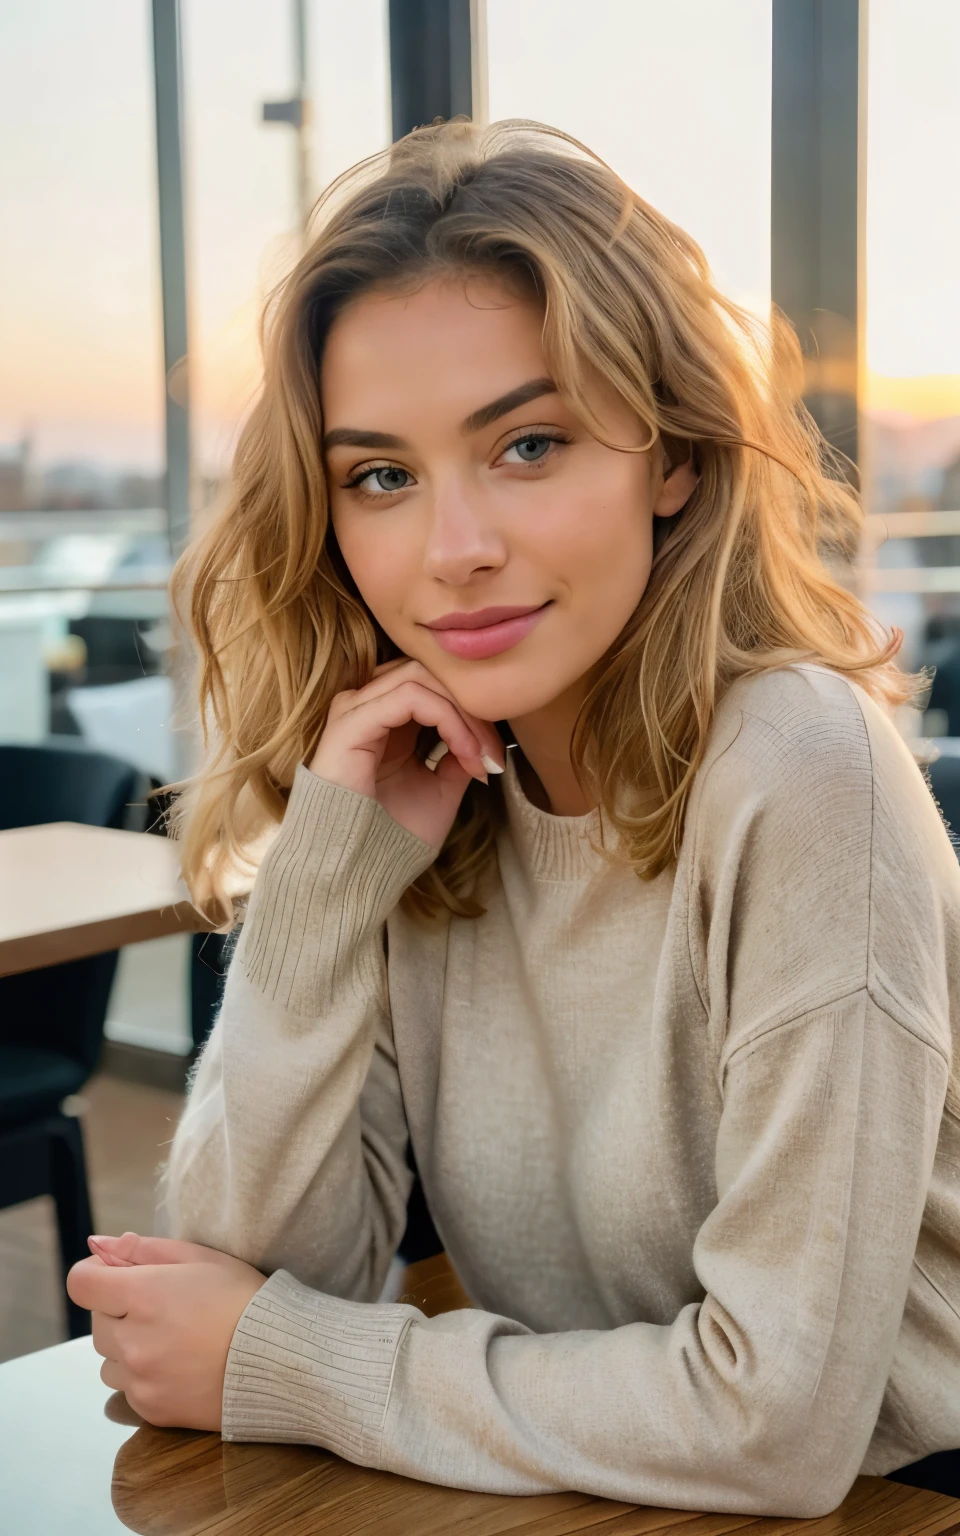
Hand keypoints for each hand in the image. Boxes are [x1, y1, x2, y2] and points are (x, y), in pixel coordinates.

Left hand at [66, 1233, 265, 1430]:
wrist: (279, 1360)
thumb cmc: (243, 1299)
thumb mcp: (200, 1259)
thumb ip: (144, 1249)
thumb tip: (99, 1245)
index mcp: (143, 1295)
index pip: (81, 1283)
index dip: (96, 1274)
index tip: (118, 1275)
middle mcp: (133, 1340)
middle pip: (97, 1321)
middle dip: (119, 1310)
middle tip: (164, 1308)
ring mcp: (140, 1379)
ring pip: (108, 1359)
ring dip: (128, 1346)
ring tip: (172, 1340)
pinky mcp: (150, 1409)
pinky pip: (127, 1389)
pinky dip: (143, 1376)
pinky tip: (179, 1364)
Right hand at [308, 656, 504, 845]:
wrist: (356, 869)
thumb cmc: (390, 834)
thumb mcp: (440, 790)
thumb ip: (458, 758)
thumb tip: (484, 740)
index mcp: (383, 719)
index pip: (432, 685)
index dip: (471, 712)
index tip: (495, 758)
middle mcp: (366, 706)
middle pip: (430, 674)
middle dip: (471, 709)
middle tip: (493, 753)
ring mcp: (354, 709)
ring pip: (421, 678)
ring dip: (463, 713)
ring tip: (480, 755)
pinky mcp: (351, 721)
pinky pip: (409, 697)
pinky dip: (447, 719)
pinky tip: (463, 751)